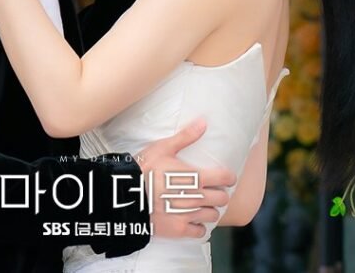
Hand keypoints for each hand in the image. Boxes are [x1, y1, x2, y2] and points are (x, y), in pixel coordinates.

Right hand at [136, 118, 235, 238]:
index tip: (226, 177)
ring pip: (213, 215)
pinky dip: (198, 226)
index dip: (229, 177)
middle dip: (220, 194)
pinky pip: (200, 232)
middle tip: (212, 191)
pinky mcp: (179, 230)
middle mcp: (197, 197)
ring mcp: (189, 215)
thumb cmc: (144, 169)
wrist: (125, 196)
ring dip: (209, 209)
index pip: (226, 178)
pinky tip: (192, 219)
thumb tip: (204, 122)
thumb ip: (186, 137)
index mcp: (196, 177)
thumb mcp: (163, 148)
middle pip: (223, 199)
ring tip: (202, 205)